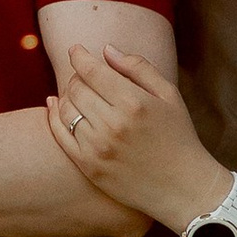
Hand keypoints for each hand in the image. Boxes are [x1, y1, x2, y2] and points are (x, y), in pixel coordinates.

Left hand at [42, 45, 226, 230]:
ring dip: (67, 95)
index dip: (79, 56)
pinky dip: (53, 116)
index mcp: (133, 102)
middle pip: (76, 88)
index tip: (75, 49)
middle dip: (77, 76)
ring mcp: (98, 148)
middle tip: (84, 76)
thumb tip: (106, 50)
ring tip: (78, 93)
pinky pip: (60, 135)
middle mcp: (112, 124)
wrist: (183, 187)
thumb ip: (138, 68)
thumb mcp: (169, 95)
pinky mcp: (89, 167)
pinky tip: (55, 106)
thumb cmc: (179, 137)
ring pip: (65, 109)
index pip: (92, 71)